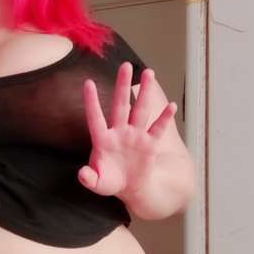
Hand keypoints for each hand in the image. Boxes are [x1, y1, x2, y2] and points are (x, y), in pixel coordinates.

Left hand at [77, 62, 177, 197]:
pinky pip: (158, 128)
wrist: (129, 188)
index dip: (92, 101)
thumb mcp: (98, 183)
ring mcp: (135, 136)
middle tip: (125, 65)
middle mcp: (119, 132)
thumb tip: (82, 174)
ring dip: (145, 92)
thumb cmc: (110, 181)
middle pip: (121, 105)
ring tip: (149, 73)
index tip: (87, 82)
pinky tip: (171, 106)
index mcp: (102, 140)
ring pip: (140, 110)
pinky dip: (164, 118)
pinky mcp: (149, 144)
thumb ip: (89, 178)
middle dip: (123, 85)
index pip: (95, 117)